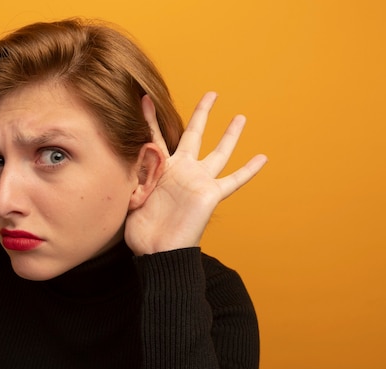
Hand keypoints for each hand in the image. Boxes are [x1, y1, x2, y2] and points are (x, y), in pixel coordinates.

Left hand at [124, 92, 267, 255]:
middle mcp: (182, 171)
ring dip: (230, 135)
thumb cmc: (141, 230)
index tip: (144, 97)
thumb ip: (131, 174)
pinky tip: (263, 157)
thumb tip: (127, 152)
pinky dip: (249, 170)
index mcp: (160, 169)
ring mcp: (198, 181)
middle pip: (194, 134)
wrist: (157, 252)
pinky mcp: (210, 194)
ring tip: (241, 117)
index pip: (155, 137)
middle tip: (212, 94)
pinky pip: (234, 180)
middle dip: (203, 113)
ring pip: (218, 152)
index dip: (150, 118)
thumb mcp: (129, 197)